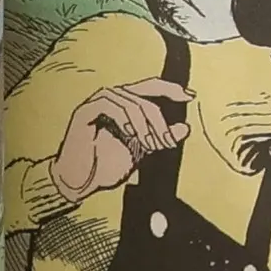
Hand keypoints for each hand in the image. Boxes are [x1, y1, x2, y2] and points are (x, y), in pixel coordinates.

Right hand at [51, 81, 192, 204]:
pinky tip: (130, 135)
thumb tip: (185, 127)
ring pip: (130, 101)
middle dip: (160, 120)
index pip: (150, 87)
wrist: (80, 183)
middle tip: (167, 142)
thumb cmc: (105, 166)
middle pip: (144, 94)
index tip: (190, 96)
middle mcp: (111, 98)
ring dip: (145, 124)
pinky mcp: (85, 112)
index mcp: (124, 104)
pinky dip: (124, 119)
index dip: (170, 89)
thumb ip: (160, 138)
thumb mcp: (141, 151)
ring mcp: (97, 103)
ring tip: (150, 144)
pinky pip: (109, 105)